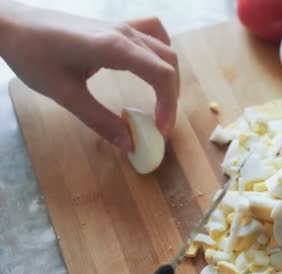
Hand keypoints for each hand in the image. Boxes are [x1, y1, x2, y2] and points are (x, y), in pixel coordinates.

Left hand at [0, 1, 178, 151]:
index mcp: (114, 47)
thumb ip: (100, 121)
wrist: (11, 25)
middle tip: (160, 125)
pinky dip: (160, 52)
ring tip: (161, 102)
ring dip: (169, 78)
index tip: (161, 130)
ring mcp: (121, 26)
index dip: (169, 106)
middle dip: (171, 97)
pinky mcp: (115, 26)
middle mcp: (125, 33)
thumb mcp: (65, 95)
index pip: (161, 75)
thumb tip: (128, 145)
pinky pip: (152, 33)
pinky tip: (153, 67)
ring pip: (164, 50)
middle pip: (168, 63)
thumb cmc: (33, 56)